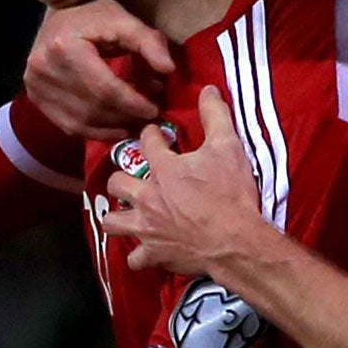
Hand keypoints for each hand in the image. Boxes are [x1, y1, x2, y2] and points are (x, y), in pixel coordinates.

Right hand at [25, 0, 175, 139]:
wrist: (58, 17)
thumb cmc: (93, 15)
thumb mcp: (122, 19)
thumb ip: (148, 42)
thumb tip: (168, 69)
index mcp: (64, 46)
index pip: (104, 87)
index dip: (132, 103)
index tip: (154, 109)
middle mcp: (43, 68)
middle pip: (93, 107)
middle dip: (125, 116)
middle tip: (149, 115)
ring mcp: (35, 86)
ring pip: (81, 122)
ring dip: (114, 127)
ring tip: (136, 121)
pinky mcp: (35, 97)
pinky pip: (70, 126)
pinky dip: (96, 132)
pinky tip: (116, 127)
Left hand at [101, 87, 273, 275]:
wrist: (236, 241)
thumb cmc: (231, 193)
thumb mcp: (228, 147)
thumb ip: (216, 116)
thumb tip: (208, 88)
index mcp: (163, 168)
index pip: (145, 142)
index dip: (150, 135)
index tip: (155, 136)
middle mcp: (147, 197)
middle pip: (116, 183)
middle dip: (122, 178)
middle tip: (135, 179)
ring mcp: (147, 228)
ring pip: (112, 221)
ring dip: (118, 216)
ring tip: (129, 213)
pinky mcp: (154, 254)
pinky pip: (135, 259)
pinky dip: (139, 256)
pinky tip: (146, 250)